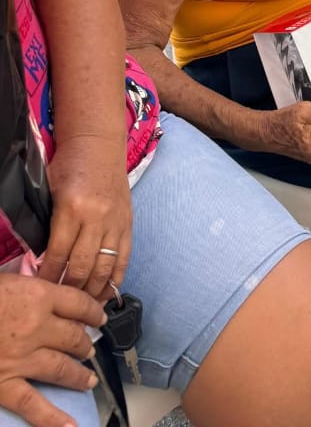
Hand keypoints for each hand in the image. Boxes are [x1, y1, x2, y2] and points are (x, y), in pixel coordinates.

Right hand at [0, 274, 103, 426]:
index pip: (78, 303)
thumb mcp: (5, 282)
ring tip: (88, 379)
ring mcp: (22, 359)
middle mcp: (37, 327)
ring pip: (62, 368)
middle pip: (74, 336)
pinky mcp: (4, 385)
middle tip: (89, 347)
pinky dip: (53, 418)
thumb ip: (28, 289)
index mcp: (38, 296)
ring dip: (78, 374)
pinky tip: (70, 425)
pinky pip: (33, 404)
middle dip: (85, 342)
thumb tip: (45, 292)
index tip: (100, 316)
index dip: (93, 310)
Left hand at [38, 136, 131, 299]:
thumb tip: (44, 261)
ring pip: (105, 267)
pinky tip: (108, 293)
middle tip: (62, 306)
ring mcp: (116, 221)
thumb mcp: (51, 192)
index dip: (49, 278)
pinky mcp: (128, 222)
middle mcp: (97, 217)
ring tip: (84, 308)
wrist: (99, 143)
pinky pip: (125, 257)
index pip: (58, 255)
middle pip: (82, 266)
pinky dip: (117, 278)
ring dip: (93, 290)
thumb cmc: (69, 164)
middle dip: (70, 290)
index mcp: (73, 209)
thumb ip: (50, 226)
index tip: (41, 293)